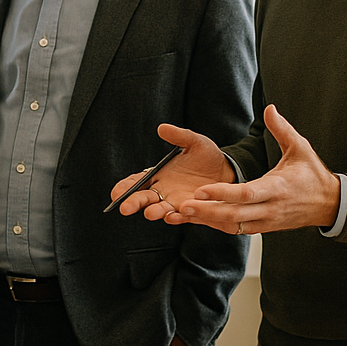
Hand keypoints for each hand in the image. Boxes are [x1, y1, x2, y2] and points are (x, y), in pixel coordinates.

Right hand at [109, 123, 233, 220]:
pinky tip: (171, 216)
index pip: (136, 183)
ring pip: (160, 209)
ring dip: (154, 211)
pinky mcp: (192, 210)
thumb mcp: (195, 143)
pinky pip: (182, 216)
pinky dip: (176, 217)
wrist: (230, 171)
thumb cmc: (208, 157)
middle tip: (125, 208)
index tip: (116, 194)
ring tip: (151, 213)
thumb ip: (179, 136)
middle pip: (143, 198)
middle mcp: (163, 191)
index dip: (124, 188)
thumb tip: (162, 128)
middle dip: (133, 203)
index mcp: (158, 175)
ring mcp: (177, 202)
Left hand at [174, 104, 340, 234]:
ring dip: (208, 221)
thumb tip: (269, 107)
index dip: (222, 193)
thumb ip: (282, 129)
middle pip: (234, 214)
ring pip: (233, 225)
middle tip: (182, 207)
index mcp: (277, 188)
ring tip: (182, 214)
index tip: (200, 191)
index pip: (246, 194)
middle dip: (207, 211)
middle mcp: (270, 208)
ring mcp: (267, 221)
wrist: (331, 205)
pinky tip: (199, 219)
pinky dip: (218, 225)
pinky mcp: (264, 228)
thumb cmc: (313, 174)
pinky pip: (238, 229)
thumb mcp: (301, 148)